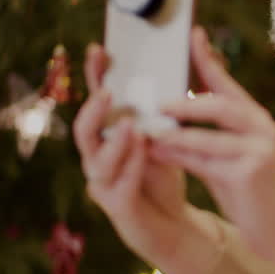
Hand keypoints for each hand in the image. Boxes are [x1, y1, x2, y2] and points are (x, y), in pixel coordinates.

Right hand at [74, 43, 189, 267]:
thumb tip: (191, 59)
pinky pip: (119, 188)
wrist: (176, 222)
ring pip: (97, 161)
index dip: (94, 78)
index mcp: (108, 137)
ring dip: (113, 142)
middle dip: (93, 110)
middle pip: (83, 130)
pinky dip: (131, 169)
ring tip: (130, 126)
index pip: (96, 103)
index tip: (99, 50)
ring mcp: (104, 184)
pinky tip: (143, 155)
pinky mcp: (118, 209)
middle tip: (110, 93)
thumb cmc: (167, 174)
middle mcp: (98, 158)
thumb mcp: (170, 136)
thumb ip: (168, 106)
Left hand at [154, 27, 274, 258]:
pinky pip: (206, 162)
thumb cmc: (248, 190)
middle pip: (221, 105)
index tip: (192, 34)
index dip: (209, 59)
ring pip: (209, 136)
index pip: (229, 84)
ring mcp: (259, 151)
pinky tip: (157, 154)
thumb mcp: (227, 155)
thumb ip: (205, 134)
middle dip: (185, 103)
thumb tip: (166, 115)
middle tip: (155, 102)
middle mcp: (263, 129)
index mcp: (257, 119)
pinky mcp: (249, 174)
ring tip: (148, 130)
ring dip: (175, 133)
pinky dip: (178, 157)